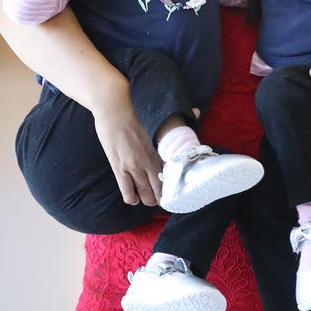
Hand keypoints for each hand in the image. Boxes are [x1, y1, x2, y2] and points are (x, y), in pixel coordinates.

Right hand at [92, 84, 162, 205]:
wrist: (114, 110)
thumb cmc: (133, 118)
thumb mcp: (152, 129)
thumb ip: (165, 137)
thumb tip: (196, 112)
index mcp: (157, 152)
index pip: (170, 179)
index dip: (171, 190)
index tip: (171, 194)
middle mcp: (148, 162)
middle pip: (158, 192)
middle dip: (158, 199)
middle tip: (156, 198)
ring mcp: (133, 167)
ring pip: (144, 196)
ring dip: (145, 199)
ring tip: (144, 197)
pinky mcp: (119, 168)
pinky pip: (127, 193)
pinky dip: (131, 198)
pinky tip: (132, 196)